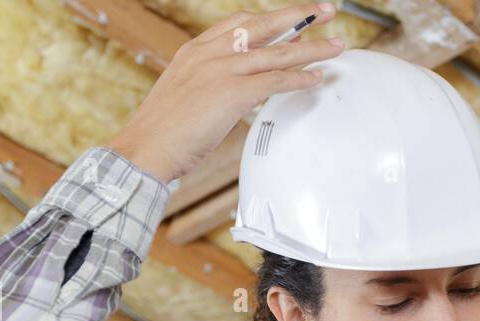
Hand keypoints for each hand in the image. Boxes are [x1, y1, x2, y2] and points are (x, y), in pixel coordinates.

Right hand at [108, 3, 345, 181]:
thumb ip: (211, 83)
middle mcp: (210, 53)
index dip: (272, 18)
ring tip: (336, 45)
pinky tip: (316, 78)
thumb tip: (239, 88)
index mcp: (197, 50)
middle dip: (299, 15)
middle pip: (264, 25)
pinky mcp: (230, 94)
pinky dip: (299, 78)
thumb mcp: (185, 93)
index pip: (241, 22)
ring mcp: (220, 71)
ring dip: (311, 48)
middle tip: (327, 9)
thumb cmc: (163, 132)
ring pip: (276, 52)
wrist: (144, 149)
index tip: (294, 17)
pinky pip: (274, 81)